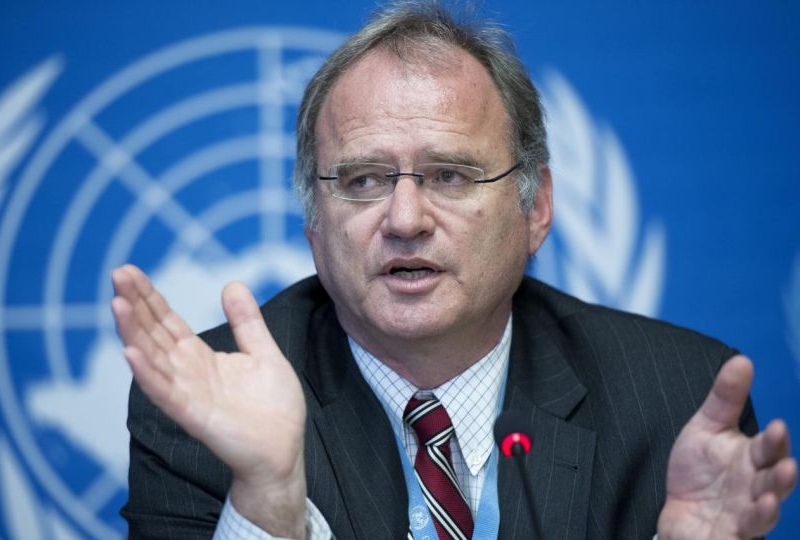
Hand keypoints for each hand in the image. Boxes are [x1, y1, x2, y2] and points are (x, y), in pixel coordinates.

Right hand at [111, 264, 306, 537]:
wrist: (284, 450)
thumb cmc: (274, 408)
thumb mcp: (263, 352)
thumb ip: (246, 321)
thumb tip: (232, 284)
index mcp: (201, 357)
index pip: (167, 322)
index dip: (149, 297)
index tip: (129, 271)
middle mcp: (187, 373)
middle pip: (153, 333)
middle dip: (135, 304)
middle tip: (116, 273)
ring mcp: (187, 394)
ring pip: (152, 358)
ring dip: (133, 332)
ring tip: (117, 304)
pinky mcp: (194, 415)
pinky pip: (165, 393)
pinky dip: (147, 373)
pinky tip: (130, 353)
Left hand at [658, 355, 796, 538]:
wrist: (677, 512)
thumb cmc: (698, 471)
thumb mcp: (706, 429)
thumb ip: (725, 398)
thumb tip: (742, 359)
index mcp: (751, 459)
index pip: (769, 448)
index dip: (774, 440)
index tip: (776, 426)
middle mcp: (754, 488)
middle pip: (773, 482)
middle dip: (781, 475)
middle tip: (785, 464)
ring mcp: (744, 516)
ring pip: (764, 515)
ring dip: (769, 508)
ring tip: (770, 496)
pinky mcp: (729, 537)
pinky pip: (742, 537)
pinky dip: (748, 530)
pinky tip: (746, 522)